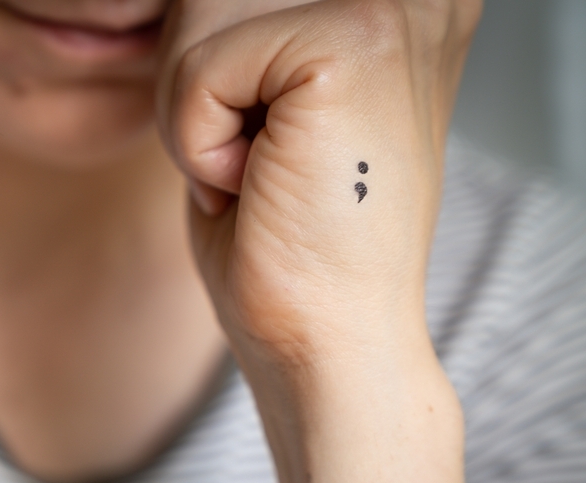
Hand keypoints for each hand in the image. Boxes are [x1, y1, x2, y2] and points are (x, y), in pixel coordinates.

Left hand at [157, 0, 477, 360]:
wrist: (329, 345)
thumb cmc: (286, 253)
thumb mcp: (261, 121)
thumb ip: (248, 48)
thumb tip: (195, 5)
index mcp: (392, 15)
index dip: (214, 83)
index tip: (268, 155)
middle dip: (194, 95)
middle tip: (257, 174)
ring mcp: (390, 11)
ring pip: (197, 20)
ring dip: (194, 122)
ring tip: (262, 178)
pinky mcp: (354, 43)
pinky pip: (198, 70)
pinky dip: (199, 144)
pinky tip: (261, 186)